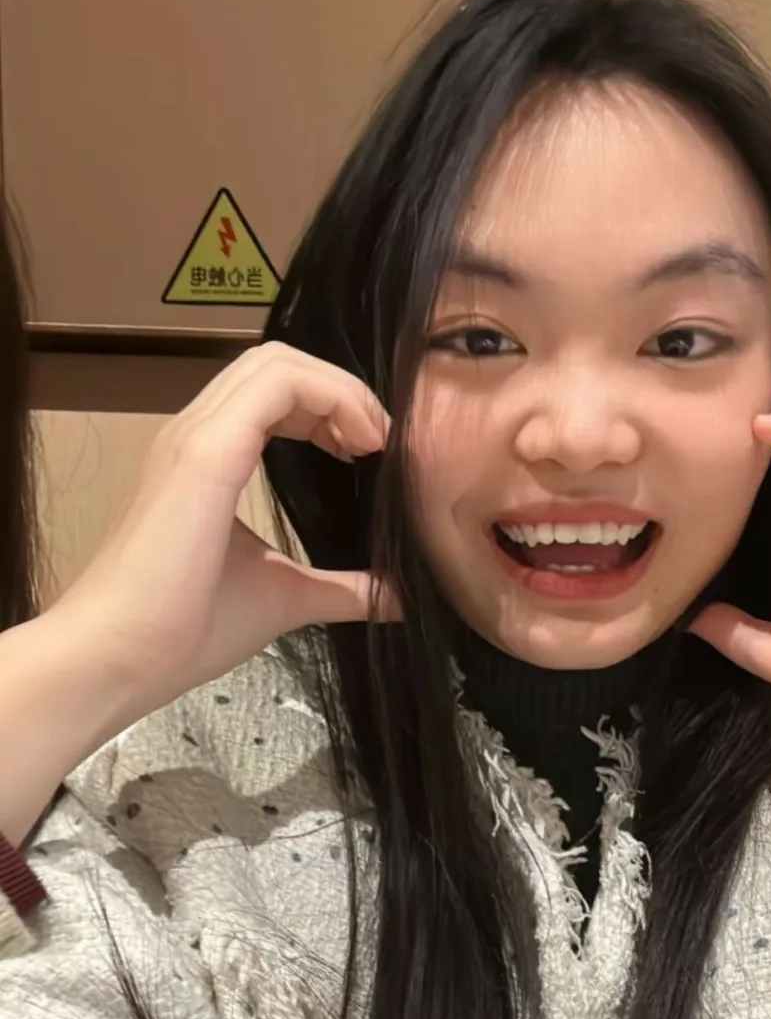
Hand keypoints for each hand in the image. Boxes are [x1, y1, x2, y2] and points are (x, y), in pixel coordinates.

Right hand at [0, 343, 395, 843]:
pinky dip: (330, 398)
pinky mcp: (205, 450)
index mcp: (210, 456)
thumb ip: (344, 588)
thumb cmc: (186, 628)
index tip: (372, 454)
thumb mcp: (287, 596)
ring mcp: (197, 434)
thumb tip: (401, 597)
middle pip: (278, 363)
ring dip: (339, 390)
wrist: (122, 656)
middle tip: (379, 444)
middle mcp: (198, 432)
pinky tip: (357, 444)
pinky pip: (278, 385)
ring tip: (373, 441)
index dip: (332, 406)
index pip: (275, 391)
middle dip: (341, 390)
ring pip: (277, 362)